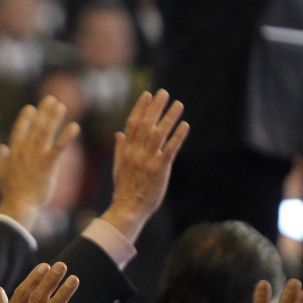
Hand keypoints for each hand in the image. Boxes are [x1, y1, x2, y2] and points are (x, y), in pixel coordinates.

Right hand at [0, 96, 80, 229]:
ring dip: (54, 118)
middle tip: (51, 99)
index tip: (30, 108)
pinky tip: (75, 126)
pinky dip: (67, 136)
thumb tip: (1, 147)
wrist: (19, 205)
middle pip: (35, 126)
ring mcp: (36, 156)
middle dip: (43, 111)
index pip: (19, 130)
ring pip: (46, 132)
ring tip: (61, 106)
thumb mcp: (1, 174)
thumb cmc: (11, 193)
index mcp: (14, 153)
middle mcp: (25, 150)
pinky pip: (59, 147)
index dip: (25, 118)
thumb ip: (0, 160)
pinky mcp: (48, 164)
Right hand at [101, 90, 189, 243]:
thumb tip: (118, 133)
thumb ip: (119, 149)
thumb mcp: (118, 167)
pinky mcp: (159, 170)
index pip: (132, 124)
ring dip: (169, 118)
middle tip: (164, 93)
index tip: (147, 95)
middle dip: (155, 108)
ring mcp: (147, 161)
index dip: (140, 108)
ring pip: (158, 134)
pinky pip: (170, 150)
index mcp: (126, 151)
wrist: (127, 209)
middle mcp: (136, 153)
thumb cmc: (124, 190)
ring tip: (178, 104)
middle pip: (146, 125)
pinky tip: (184, 126)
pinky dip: (177, 137)